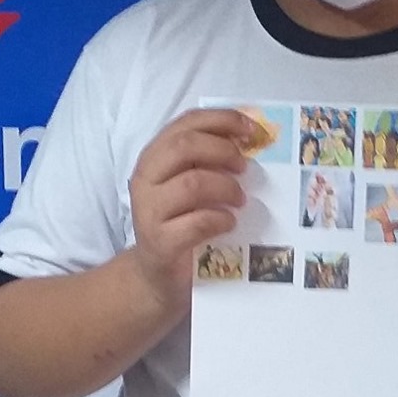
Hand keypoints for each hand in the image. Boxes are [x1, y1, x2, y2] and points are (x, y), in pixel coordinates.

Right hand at [127, 109, 251, 307]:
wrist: (159, 276)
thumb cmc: (181, 224)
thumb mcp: (192, 185)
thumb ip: (210, 161)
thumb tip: (249, 138)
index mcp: (154, 157)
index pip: (186, 123)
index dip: (221, 120)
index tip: (252, 129)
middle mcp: (145, 179)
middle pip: (185, 146)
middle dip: (223, 151)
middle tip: (244, 167)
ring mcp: (149, 211)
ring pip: (192, 183)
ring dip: (225, 188)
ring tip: (240, 200)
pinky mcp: (160, 242)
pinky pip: (197, 222)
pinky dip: (221, 219)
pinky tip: (229, 222)